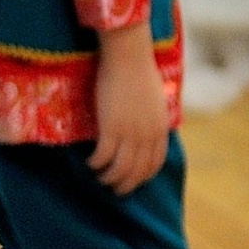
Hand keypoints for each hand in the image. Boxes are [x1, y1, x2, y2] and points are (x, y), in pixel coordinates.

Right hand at [89, 21, 169, 195]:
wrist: (128, 58)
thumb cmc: (139, 72)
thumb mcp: (154, 101)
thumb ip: (151, 117)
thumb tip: (145, 126)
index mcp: (160, 130)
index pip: (153, 164)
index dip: (142, 177)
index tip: (132, 181)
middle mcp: (147, 136)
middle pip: (137, 170)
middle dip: (126, 184)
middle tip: (114, 189)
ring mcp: (130, 133)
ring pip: (120, 167)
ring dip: (109, 178)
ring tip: (99, 179)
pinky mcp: (111, 127)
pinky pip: (103, 155)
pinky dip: (96, 163)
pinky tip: (89, 163)